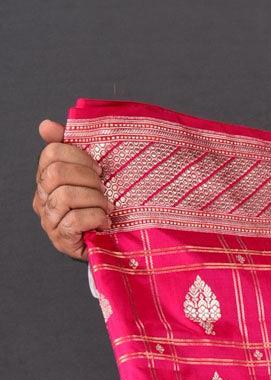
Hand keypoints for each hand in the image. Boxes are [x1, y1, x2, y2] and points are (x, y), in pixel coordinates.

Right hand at [32, 119, 110, 259]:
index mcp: (46, 179)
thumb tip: (46, 126)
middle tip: (104, 188)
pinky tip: (105, 221)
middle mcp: (42, 198)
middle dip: (87, 178)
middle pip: (56, 173)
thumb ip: (70, 149)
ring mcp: (49, 220)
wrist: (110, 245)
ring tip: (106, 207)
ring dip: (94, 199)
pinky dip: (95, 217)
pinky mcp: (61, 240)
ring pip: (65, 196)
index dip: (77, 156)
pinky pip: (73, 220)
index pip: (51, 154)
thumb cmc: (100, 207)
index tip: (98, 169)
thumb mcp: (90, 176)